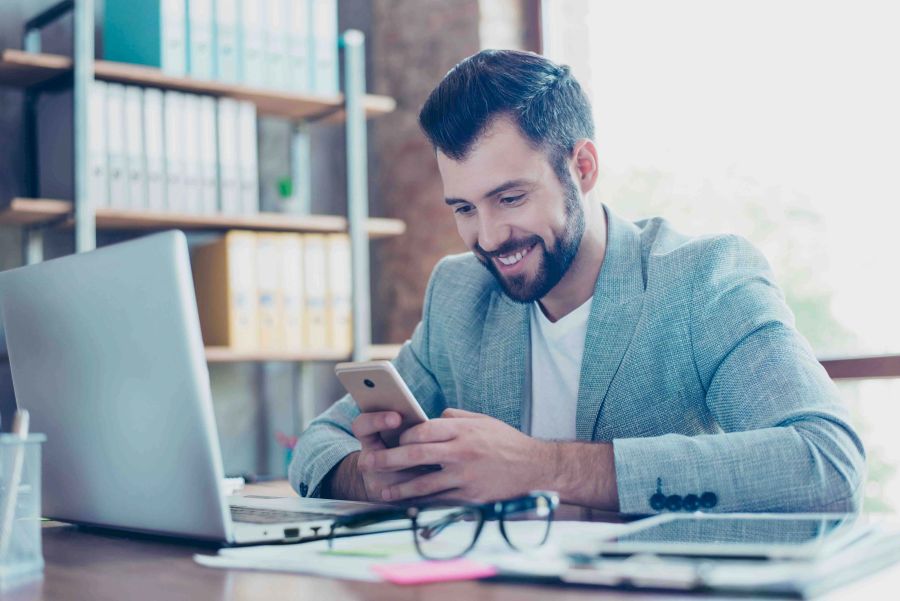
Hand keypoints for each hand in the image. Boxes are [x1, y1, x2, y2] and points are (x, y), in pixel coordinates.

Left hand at [363, 408, 548, 502]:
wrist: (536, 467)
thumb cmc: (506, 441)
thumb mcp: (481, 420)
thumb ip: (454, 417)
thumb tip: (430, 419)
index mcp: (462, 429)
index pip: (423, 430)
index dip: (403, 435)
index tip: (393, 440)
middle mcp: (461, 451)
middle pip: (416, 454)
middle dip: (388, 459)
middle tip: (367, 463)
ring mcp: (465, 475)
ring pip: (424, 483)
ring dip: (399, 487)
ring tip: (382, 490)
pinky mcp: (471, 496)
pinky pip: (440, 500)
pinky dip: (421, 503)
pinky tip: (408, 505)